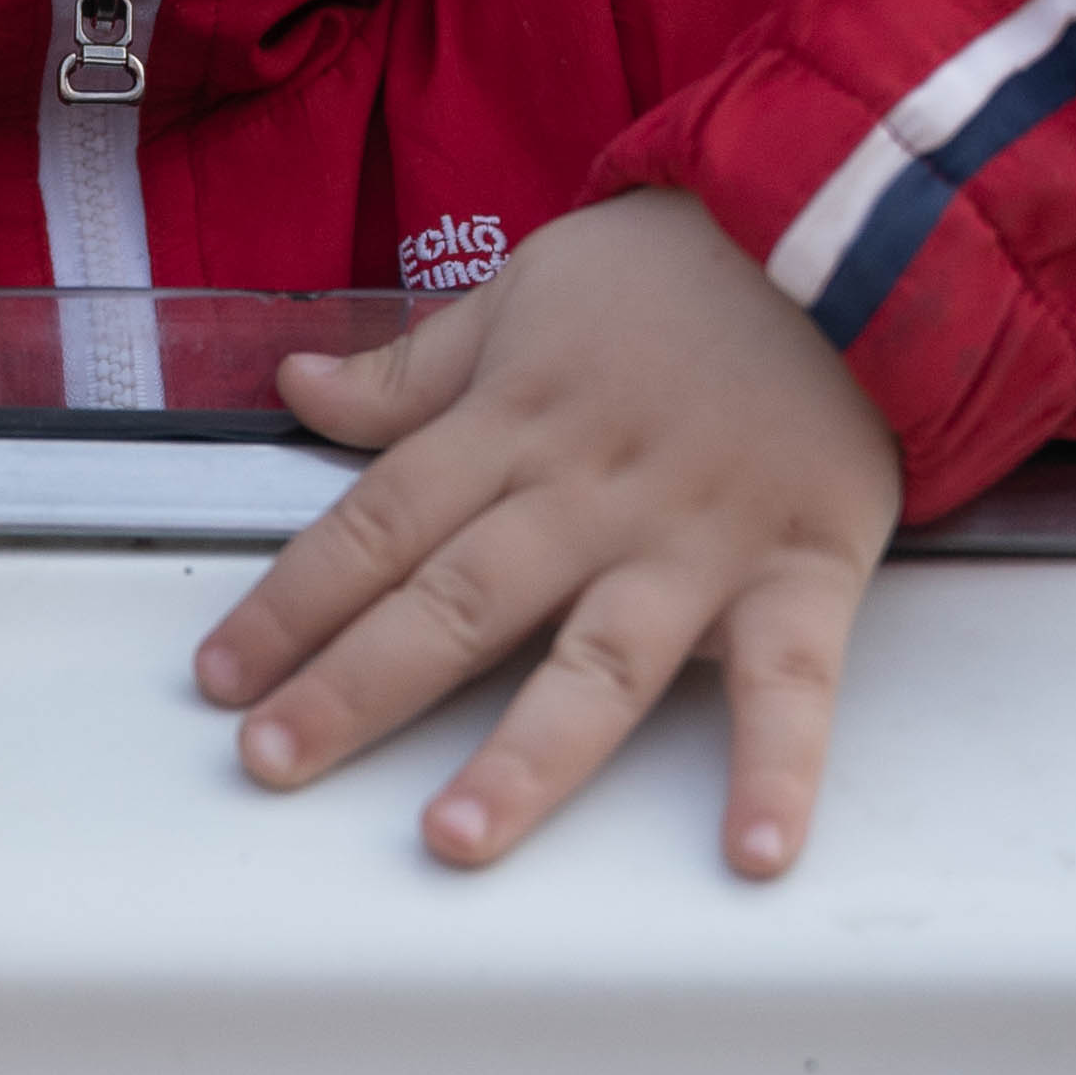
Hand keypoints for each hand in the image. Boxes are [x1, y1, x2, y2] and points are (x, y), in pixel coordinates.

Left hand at [194, 189, 896, 877]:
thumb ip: (415, 368)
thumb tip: (297, 387)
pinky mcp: (803, 567)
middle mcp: (591, 492)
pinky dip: (779, 768)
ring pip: (598, 660)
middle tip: (273, 765)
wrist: (853, 223)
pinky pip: (793, 682)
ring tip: (456, 838)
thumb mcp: (527, 289)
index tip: (222, 678)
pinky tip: (754, 851)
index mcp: (514, 424)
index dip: (293, 601)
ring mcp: (696, 539)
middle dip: (356, 687)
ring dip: (526, 756)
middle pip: (456, 601)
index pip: (377, 524)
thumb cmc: (684, 265)